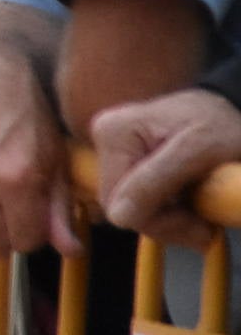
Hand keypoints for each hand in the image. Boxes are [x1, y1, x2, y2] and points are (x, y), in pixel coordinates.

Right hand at [90, 88, 240, 250]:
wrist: (229, 111)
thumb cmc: (220, 124)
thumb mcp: (198, 151)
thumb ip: (157, 180)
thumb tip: (118, 216)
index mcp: (113, 133)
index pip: (116, 200)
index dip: (157, 220)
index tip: (197, 222)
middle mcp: (105, 140)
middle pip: (121, 208)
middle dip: (165, 222)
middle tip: (203, 222)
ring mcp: (114, 152)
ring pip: (131, 211)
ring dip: (170, 221)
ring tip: (201, 210)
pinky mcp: (127, 164)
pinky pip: (139, 204)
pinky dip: (168, 214)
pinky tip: (189, 202)